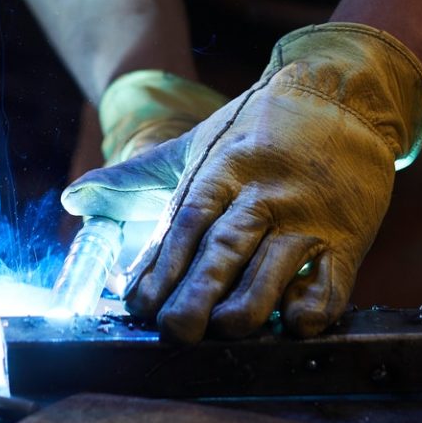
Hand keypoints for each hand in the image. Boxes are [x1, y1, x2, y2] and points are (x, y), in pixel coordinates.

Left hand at [63, 23, 421, 342]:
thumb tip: (74, 198)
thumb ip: (136, 176)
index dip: (160, 262)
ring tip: (225, 330)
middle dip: (198, 289)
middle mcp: (263, 193)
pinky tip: (294, 324)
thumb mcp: (199, 143)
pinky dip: (313, 303)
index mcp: (223, 169)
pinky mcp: (347, 236)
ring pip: (276, 262)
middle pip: (226, 244)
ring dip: (250, 301)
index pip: (186, 219)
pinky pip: (332, 277)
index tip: (136, 302)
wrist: (345, 92)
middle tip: (175, 330)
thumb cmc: (261, 125)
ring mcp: (307, 215)